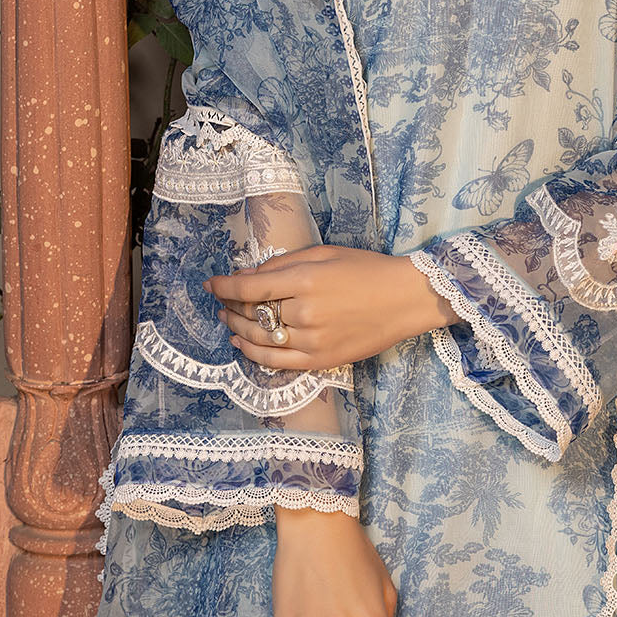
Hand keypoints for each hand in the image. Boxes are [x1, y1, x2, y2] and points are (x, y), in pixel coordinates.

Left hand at [206, 245, 456, 371]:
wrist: (404, 299)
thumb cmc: (366, 269)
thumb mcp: (325, 253)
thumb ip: (284, 265)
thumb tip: (248, 275)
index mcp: (305, 280)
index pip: (250, 287)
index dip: (225, 286)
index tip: (211, 285)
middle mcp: (305, 312)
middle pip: (252, 314)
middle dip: (230, 307)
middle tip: (221, 303)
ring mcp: (312, 340)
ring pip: (260, 339)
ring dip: (238, 330)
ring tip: (229, 322)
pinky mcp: (321, 361)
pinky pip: (277, 362)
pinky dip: (254, 355)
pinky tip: (242, 345)